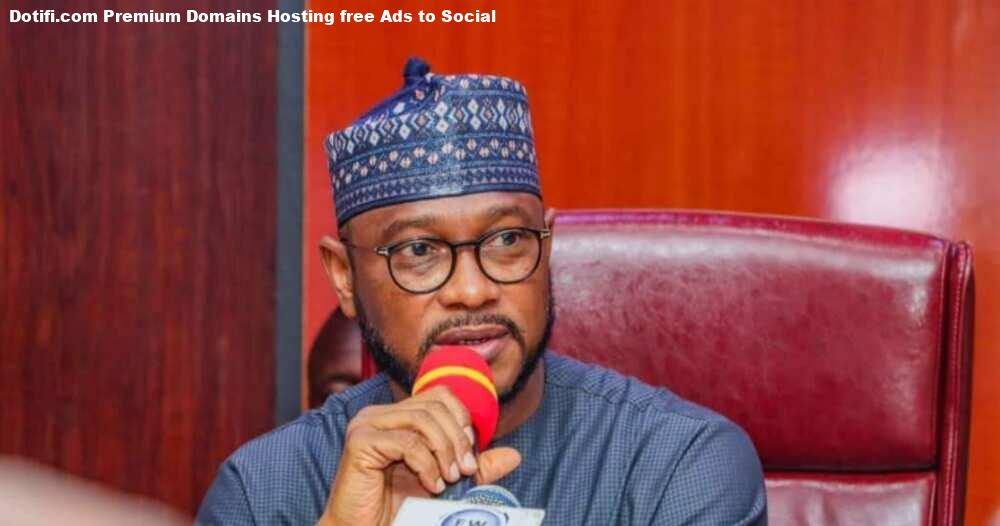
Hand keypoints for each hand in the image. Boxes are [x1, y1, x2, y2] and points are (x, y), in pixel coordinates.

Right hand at [316, 386, 521, 525]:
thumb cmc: (399, 508)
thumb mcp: (447, 482)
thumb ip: (476, 468)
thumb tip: (514, 456)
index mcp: (398, 416)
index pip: (440, 396)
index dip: (462, 420)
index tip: (471, 454)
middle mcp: (380, 414)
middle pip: (434, 405)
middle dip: (457, 439)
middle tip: (465, 471)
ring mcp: (367, 424)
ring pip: (423, 419)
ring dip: (445, 451)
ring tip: (449, 479)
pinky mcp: (360, 441)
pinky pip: (406, 442)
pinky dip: (426, 464)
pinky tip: (431, 485)